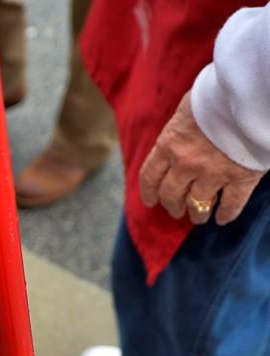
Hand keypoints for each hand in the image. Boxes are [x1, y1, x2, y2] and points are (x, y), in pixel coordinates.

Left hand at [139, 91, 264, 224]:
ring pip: (199, 203)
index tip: (150, 201)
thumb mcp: (187, 108)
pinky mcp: (241, 177)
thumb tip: (179, 136)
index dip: (149, 192)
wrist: (249, 93)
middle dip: (172, 205)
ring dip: (197, 213)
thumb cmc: (217, 93)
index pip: (150, 176)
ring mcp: (213, 173)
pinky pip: (232, 203)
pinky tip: (222, 219)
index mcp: (169, 144)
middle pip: (172, 194)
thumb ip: (180, 128)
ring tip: (198, 217)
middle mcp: (186, 164)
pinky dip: (227, 214)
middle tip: (176, 210)